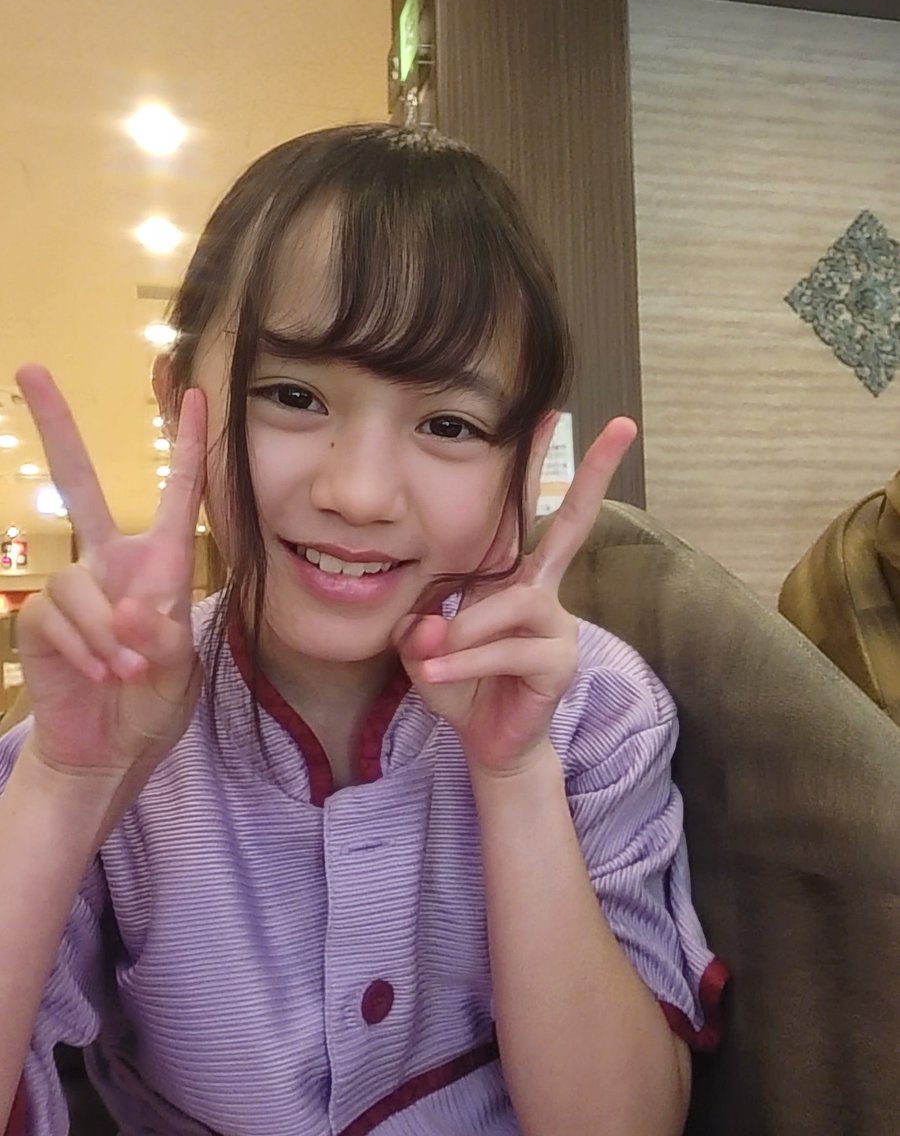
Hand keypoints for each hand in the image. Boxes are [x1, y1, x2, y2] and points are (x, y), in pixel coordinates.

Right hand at [14, 365, 205, 779]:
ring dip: (108, 633)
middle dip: (57, 429)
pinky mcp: (41, 620)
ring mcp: (75, 590)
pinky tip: (102, 675)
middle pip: (80, 486)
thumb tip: (129, 610)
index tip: (198, 394)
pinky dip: (86, 648)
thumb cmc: (153, 703)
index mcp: (161, 565)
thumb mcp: (179, 672)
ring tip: (128, 672)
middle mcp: (112, 565)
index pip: (180, 496)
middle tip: (32, 370)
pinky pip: (57, 615)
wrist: (109, 750)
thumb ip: (163, 639)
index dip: (188, 446)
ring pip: (80, 583)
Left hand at [396, 418, 636, 776]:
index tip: (553, 411)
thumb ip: (420, 629)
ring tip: (431, 657)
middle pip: (571, 525)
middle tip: (625, 427)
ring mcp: (557, 625)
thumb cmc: (461, 683)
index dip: (539, 466)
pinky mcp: (558, 662)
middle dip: (594, 475)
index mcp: (513, 577)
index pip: (526, 515)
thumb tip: (432, 625)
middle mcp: (543, 591)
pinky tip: (436, 675)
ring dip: (463, 632)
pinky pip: (506, 649)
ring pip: (511, 605)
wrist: (486, 742)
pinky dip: (464, 662)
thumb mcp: (424, 649)